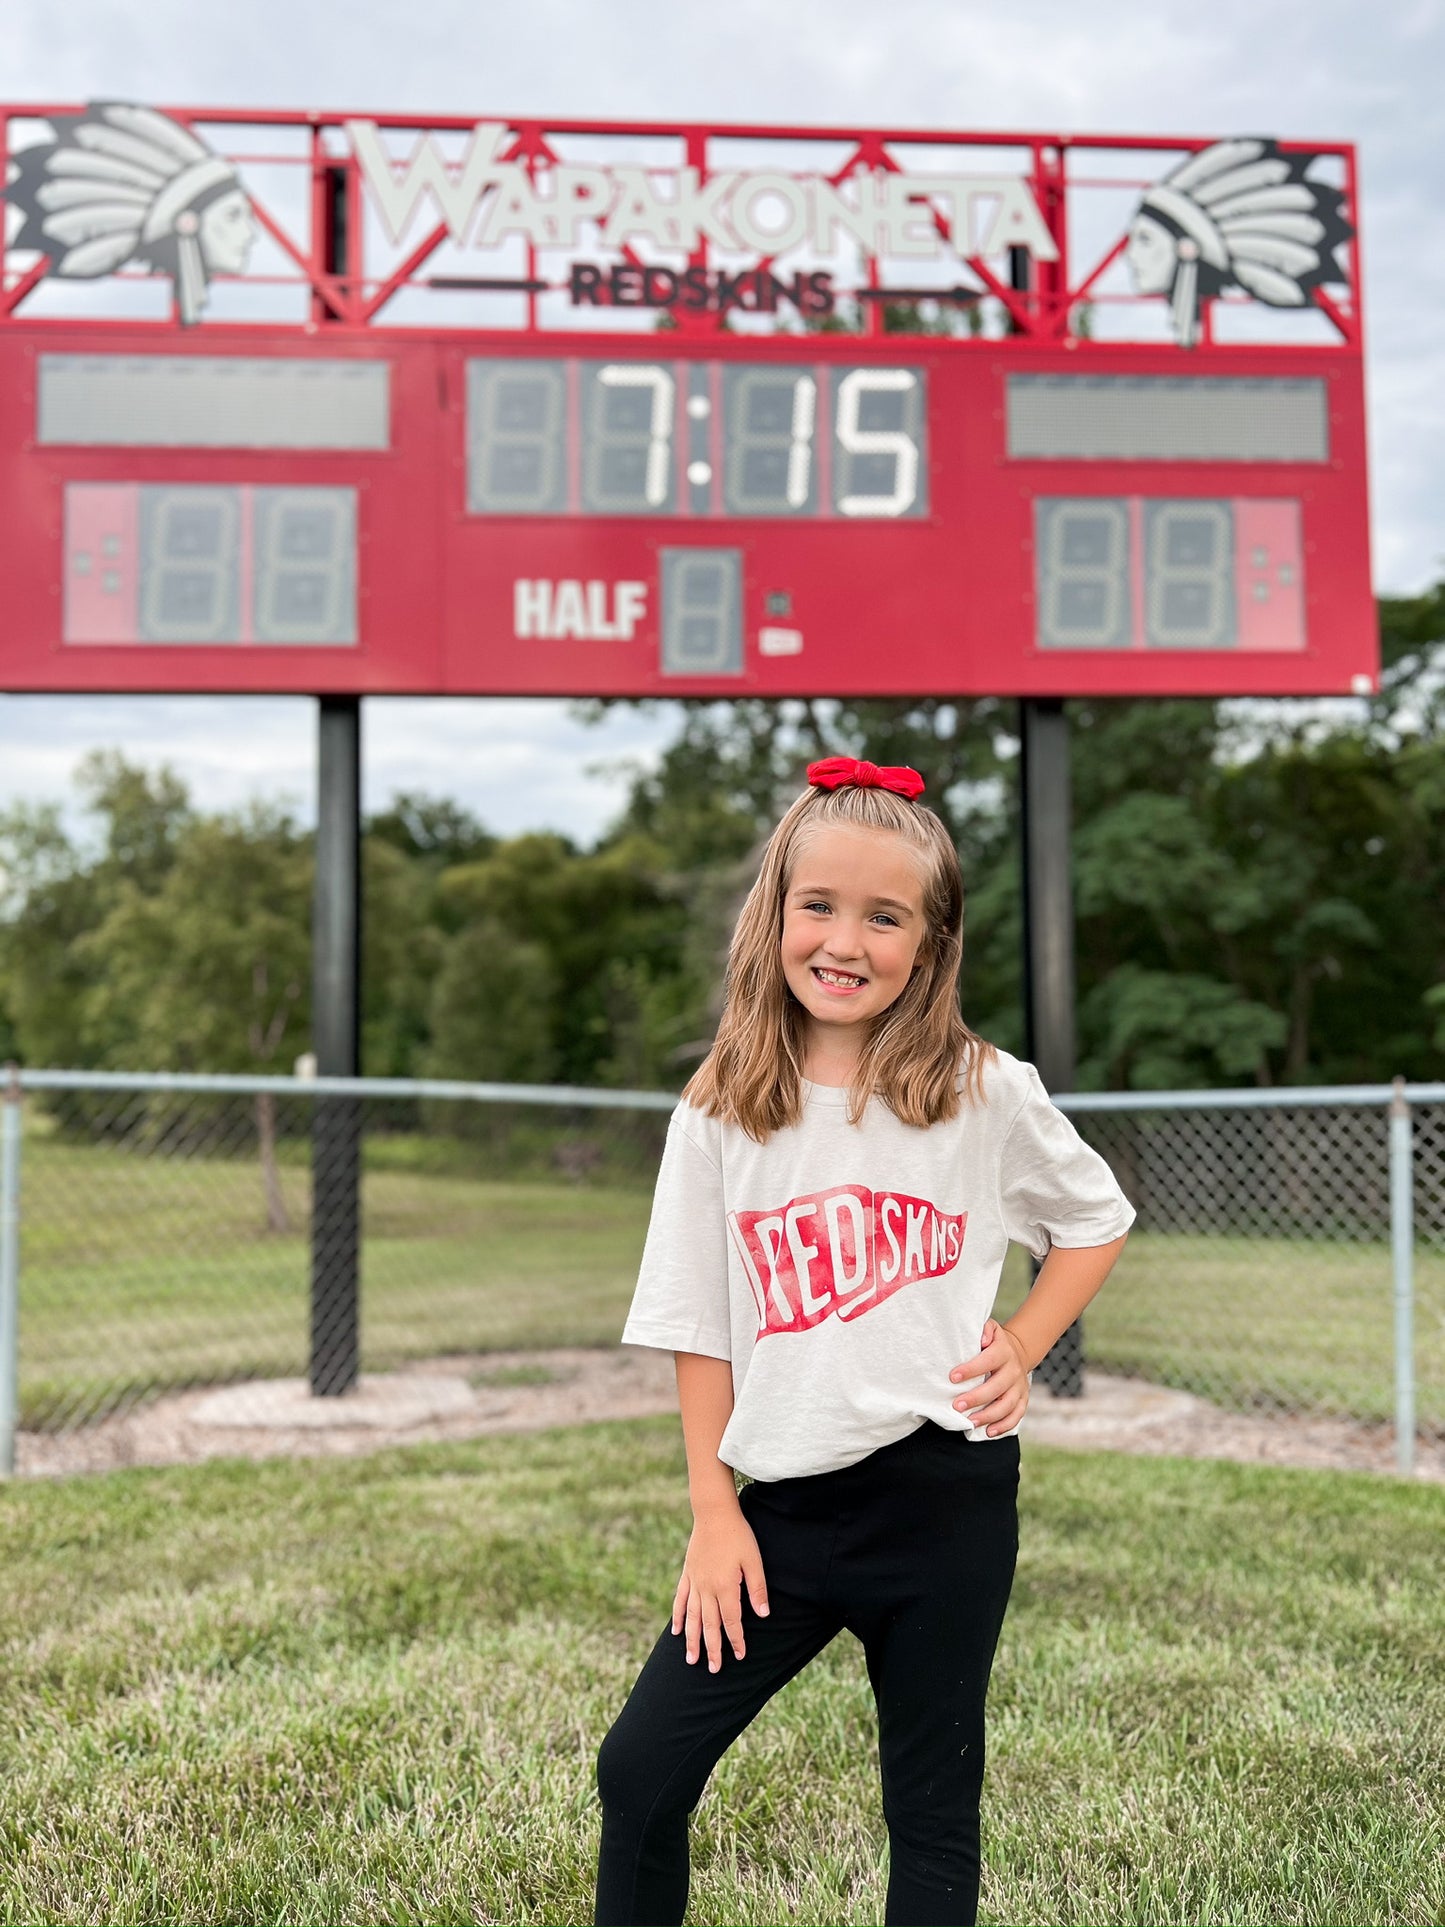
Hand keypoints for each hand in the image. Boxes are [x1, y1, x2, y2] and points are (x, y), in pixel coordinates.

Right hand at [671, 1509, 770, 1672]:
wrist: (714, 1513)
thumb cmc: (738, 1535)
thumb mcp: (754, 1559)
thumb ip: (757, 1588)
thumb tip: (764, 1615)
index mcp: (725, 1586)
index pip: (731, 1621)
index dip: (736, 1640)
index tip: (740, 1656)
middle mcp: (707, 1588)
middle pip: (710, 1625)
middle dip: (712, 1649)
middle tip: (713, 1670)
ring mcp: (694, 1582)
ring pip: (693, 1617)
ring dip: (693, 1640)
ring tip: (691, 1660)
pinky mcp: (687, 1574)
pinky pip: (681, 1600)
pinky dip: (679, 1617)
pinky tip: (677, 1631)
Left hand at [948, 1318, 1030, 1435]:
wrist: (1018, 1350)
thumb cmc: (993, 1342)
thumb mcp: (991, 1329)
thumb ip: (985, 1329)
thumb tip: (982, 1339)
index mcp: (1004, 1351)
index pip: (988, 1360)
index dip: (971, 1369)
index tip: (953, 1377)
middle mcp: (1014, 1370)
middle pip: (997, 1387)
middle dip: (976, 1398)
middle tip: (957, 1405)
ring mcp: (1020, 1386)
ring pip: (1007, 1404)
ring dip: (988, 1415)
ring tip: (970, 1421)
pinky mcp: (1023, 1399)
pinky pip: (1016, 1415)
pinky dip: (1004, 1425)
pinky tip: (988, 1431)